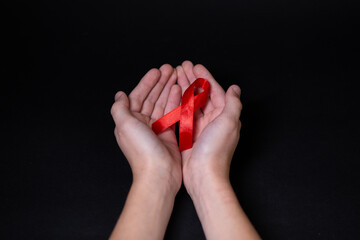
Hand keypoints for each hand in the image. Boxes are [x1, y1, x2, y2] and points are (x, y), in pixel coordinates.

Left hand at [110, 64, 181, 194]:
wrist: (159, 174)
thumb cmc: (142, 151)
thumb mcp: (125, 125)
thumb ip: (120, 108)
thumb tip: (119, 95)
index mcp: (130, 121)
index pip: (138, 96)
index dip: (147, 82)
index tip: (157, 70)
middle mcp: (142, 123)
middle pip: (151, 97)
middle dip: (160, 82)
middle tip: (170, 69)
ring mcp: (156, 128)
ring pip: (162, 103)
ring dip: (168, 89)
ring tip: (176, 76)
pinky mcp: (168, 134)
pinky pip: (172, 113)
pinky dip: (175, 101)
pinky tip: (179, 91)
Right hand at [176, 61, 241, 195]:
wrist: (203, 175)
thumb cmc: (216, 151)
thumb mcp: (229, 123)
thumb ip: (232, 103)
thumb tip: (235, 88)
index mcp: (225, 115)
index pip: (215, 90)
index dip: (205, 77)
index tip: (194, 65)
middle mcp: (214, 119)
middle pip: (202, 94)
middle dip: (193, 79)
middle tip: (182, 66)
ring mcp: (201, 126)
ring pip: (192, 102)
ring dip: (185, 87)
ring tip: (176, 75)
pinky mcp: (190, 134)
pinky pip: (185, 114)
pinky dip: (180, 102)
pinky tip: (173, 95)